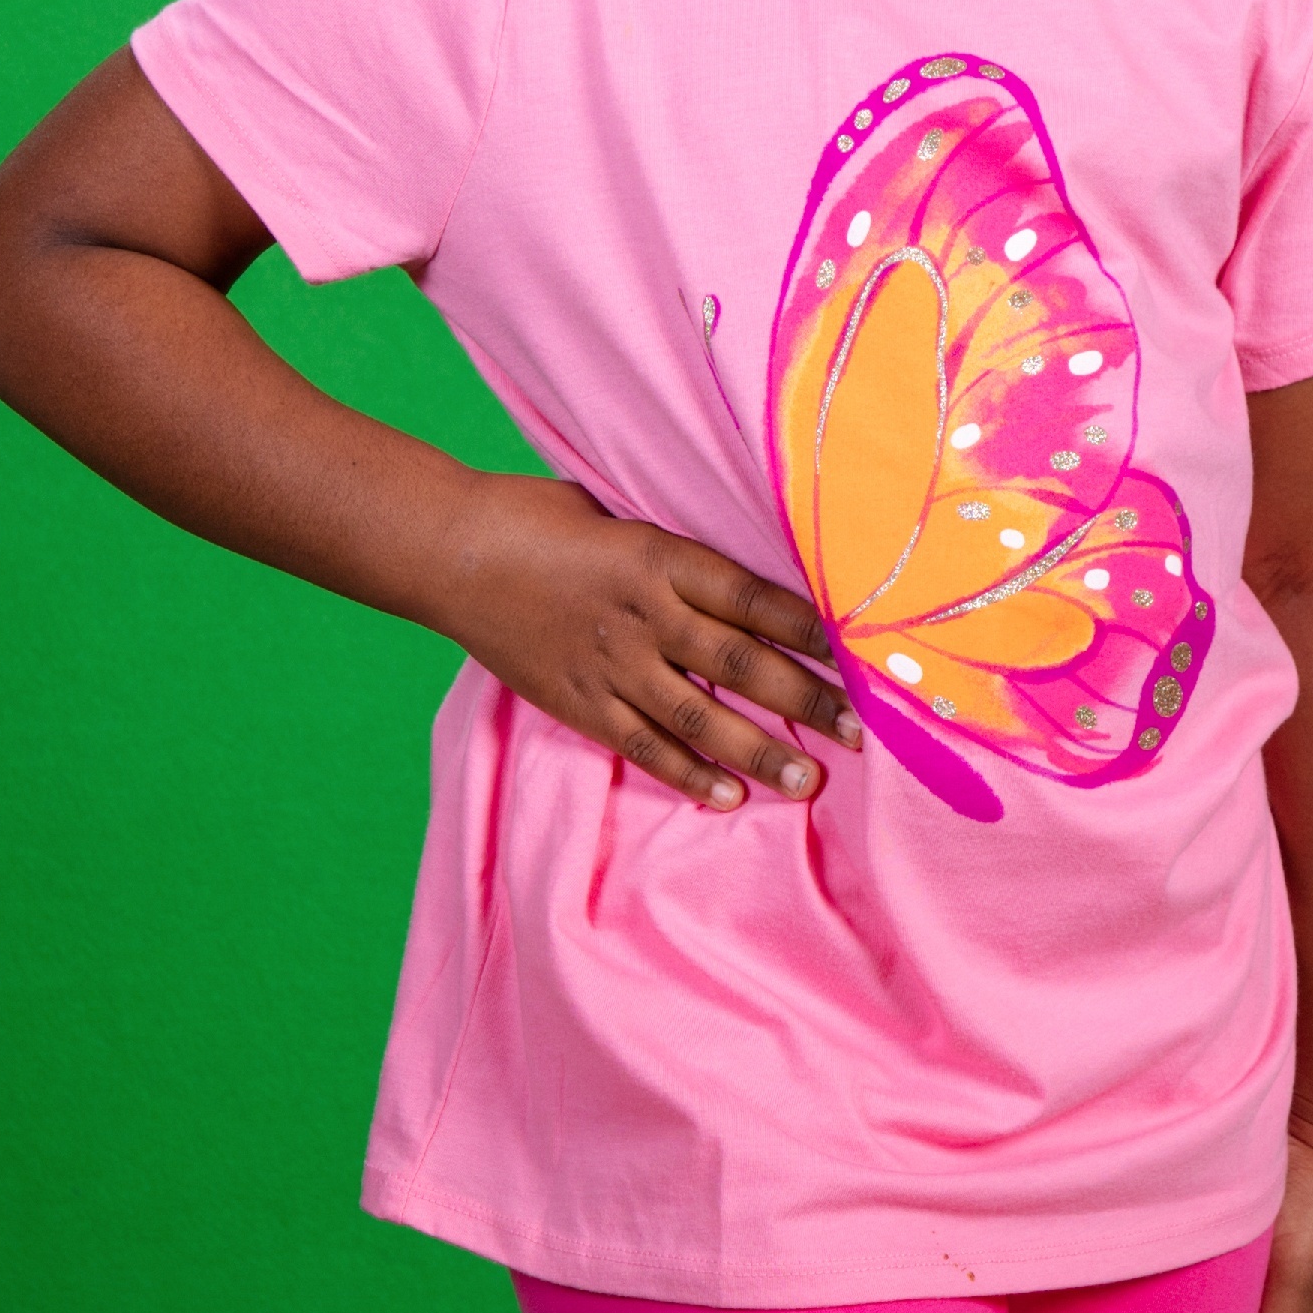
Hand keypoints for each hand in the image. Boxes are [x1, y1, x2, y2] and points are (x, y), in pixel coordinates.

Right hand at [430, 470, 861, 809]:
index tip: (862, 656)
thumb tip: (740, 583)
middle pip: (742, 664)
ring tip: (807, 781)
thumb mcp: (620, 516)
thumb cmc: (537, 518)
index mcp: (660, 557)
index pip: (756, 599)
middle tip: (861, 733)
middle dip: (808, 701)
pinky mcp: (577, 700)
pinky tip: (726, 796)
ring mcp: (610, 663)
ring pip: (700, 716)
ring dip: (758, 751)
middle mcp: (644, 614)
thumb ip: (677, 556)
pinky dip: (686, 773)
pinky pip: (642, 744)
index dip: (813, 632)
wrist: (450, 550)